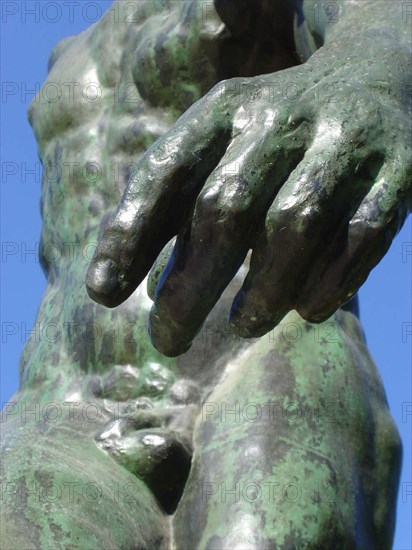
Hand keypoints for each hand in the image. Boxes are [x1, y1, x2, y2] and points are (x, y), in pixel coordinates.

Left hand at [86, 37, 410, 355]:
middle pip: (227, 209)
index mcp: (225, 110)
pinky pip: (362, 235)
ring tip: (242, 327)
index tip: (102, 294)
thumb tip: (111, 286)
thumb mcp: (215, 149)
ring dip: (263, 291)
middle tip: (167, 342)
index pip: (165, 171)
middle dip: (191, 286)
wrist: (371, 81)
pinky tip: (305, 310)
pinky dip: (330, 282)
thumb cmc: (271, 139)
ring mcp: (344, 141)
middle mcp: (282, 118)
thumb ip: (166, 208)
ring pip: (295, 226)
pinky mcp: (399, 170)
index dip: (129, 234)